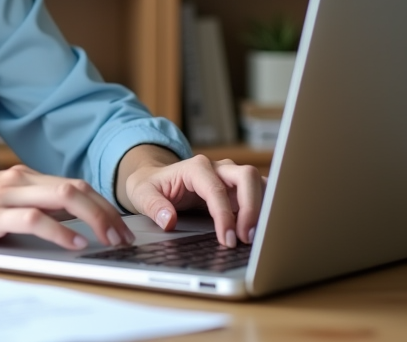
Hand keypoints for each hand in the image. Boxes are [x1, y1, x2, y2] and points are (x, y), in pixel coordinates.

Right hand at [0, 164, 133, 253]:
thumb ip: (27, 210)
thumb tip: (66, 228)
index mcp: (21, 177)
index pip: (73, 184)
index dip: (102, 204)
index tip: (119, 225)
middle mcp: (17, 179)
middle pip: (77, 187)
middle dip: (107, 211)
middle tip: (124, 237)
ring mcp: (5, 194)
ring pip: (64, 197)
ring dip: (94, 219)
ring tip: (110, 240)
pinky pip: (36, 219)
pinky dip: (61, 232)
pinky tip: (75, 246)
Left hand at [117, 147, 265, 247]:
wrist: (155, 179)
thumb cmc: (151, 185)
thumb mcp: (142, 193)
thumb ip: (153, 206)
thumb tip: (169, 221)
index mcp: (195, 167)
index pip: (216, 189)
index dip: (224, 215)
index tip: (228, 239)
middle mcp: (218, 168)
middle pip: (247, 177)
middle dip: (252, 207)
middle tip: (248, 238)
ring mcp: (231, 177)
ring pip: (259, 183)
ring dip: (263, 208)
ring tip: (256, 237)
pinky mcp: (239, 190)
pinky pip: (260, 194)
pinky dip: (265, 210)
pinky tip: (260, 230)